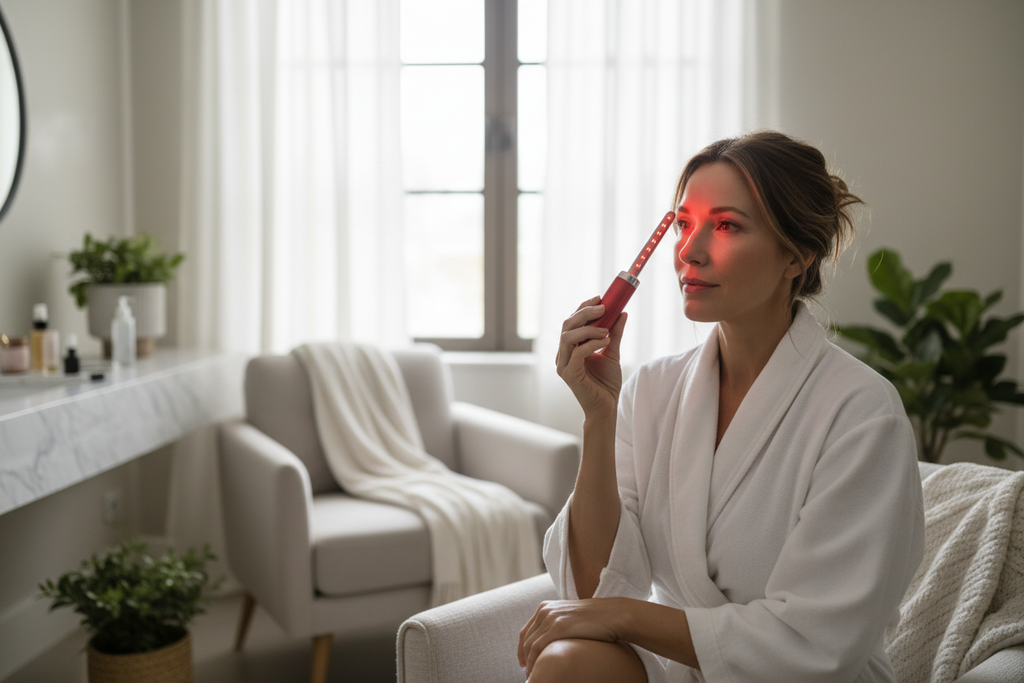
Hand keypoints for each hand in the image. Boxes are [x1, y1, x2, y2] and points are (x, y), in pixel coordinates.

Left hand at [518, 598, 625, 675]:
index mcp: (546, 606)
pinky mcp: (558, 627)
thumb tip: (552, 642)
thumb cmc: (596, 619)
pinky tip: (536, 671)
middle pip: (525, 638)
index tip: (523, 661)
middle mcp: (545, 610)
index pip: (526, 630)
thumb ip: (558, 624)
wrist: (612, 614)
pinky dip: (533, 661)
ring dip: (528, 662)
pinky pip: (537, 647)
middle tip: (527, 672)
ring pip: (530, 645)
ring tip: (533, 675)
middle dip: (524, 657)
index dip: (522, 648)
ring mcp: (550, 618)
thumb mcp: (570, 618)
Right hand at [556, 297, 627, 416]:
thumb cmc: (606, 382)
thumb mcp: (612, 352)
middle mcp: (563, 355)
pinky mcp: (569, 374)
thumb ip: (615, 333)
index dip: (583, 307)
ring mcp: (563, 365)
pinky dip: (592, 344)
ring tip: (606, 330)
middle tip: (603, 307)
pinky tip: (605, 341)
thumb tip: (622, 313)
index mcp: (570, 348)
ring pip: (568, 337)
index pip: (572, 322)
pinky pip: (577, 353)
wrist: (607, 407)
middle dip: (584, 312)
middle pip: (567, 325)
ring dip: (588, 328)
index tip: (600, 297)